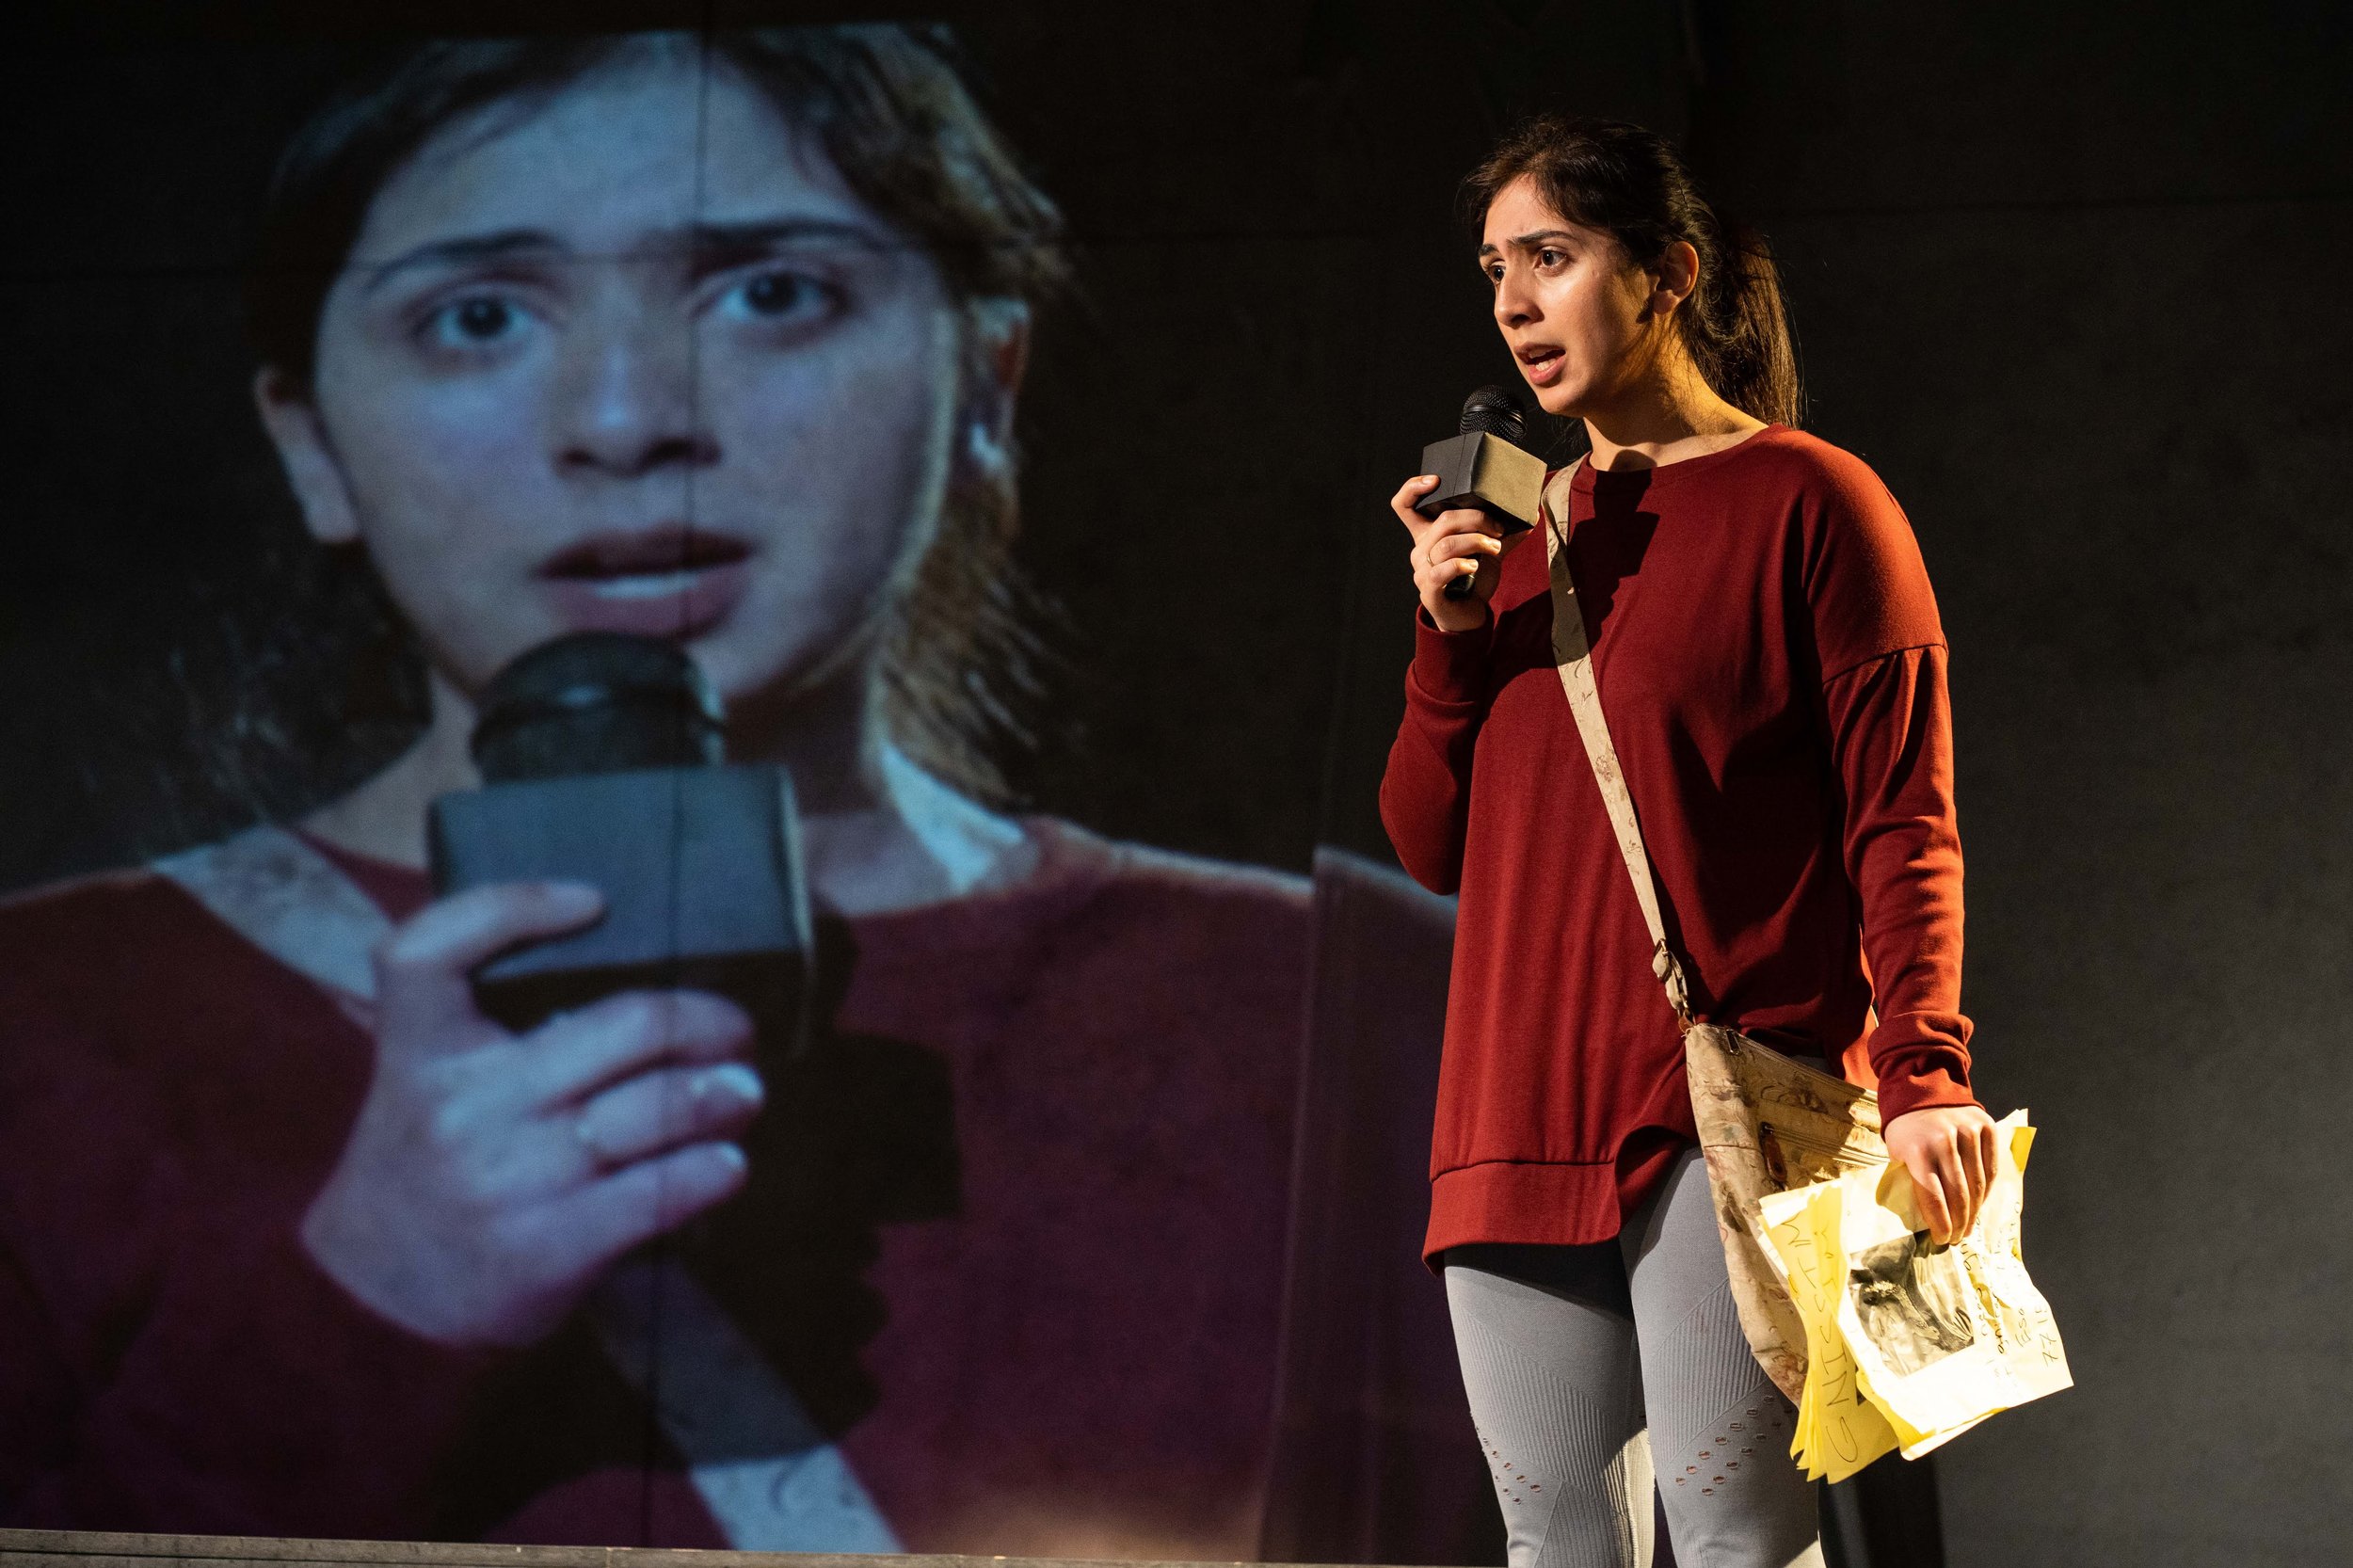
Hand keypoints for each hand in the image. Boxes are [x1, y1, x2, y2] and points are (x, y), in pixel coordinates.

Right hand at [301, 882, 762, 1347]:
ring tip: (740, 1093)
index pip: (435, 947)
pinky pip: (658, 1192)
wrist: (374, 1300)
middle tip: (733, 1029)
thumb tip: (617, 962)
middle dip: (705, 1021)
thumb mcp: (422, 1076)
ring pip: (658, 1109)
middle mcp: (465, 1105)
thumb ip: (481, 1018)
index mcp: (420, 1048)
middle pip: (627, 1026)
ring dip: (724, 1096)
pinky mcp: (549, 1247)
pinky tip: (725, 1164)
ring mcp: (510, 1177)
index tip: (594, 901)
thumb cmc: (424, 1162)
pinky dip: (709, 1171)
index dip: (516, 906)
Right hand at [1392, 474, 1527, 631]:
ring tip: (1495, 548)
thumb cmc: (1473, 581)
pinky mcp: (1429, 590)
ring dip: (1477, 541)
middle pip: (1443, 520)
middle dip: (1477, 519)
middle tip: (1498, 528)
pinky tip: (1475, 566)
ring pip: (1446, 544)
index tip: (1436, 480)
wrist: (1468, 616)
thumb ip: (1503, 533)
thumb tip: (1529, 515)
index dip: (1412, 487)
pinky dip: (1461, 565)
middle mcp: (1420, 549)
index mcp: (1428, 534)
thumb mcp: (1489, 552)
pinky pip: (1441, 572)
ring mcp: (1422, 570)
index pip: (1404, 505)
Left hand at [1883, 1103, 1999, 1245]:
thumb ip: (1909, 1180)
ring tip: (1969, 1227)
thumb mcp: (1896, 1153)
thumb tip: (1923, 1219)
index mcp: (1917, 1150)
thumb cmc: (1906, 1130)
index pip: (1933, 1196)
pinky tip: (1980, 1204)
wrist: (1922, 1090)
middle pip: (1959, 1194)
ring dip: (1975, 1211)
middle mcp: (1944, 1141)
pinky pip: (1991, 1167)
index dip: (1940, 1222)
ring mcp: (1968, 1132)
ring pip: (1978, 1184)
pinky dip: (1987, 1190)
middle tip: (1958, 1238)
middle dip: (1959, 1222)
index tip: (1942, 1239)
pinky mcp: (1986, 1127)